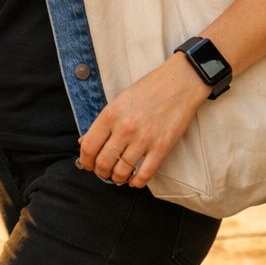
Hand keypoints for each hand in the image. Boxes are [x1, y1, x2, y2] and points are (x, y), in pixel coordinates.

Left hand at [77, 52, 208, 187]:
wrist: (180, 82)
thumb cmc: (150, 89)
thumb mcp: (120, 100)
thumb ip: (104, 122)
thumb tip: (85, 142)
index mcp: (111, 114)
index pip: (88, 147)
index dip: (85, 161)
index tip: (88, 164)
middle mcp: (125, 128)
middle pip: (103, 163)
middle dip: (100, 172)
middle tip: (104, 172)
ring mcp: (143, 139)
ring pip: (121, 172)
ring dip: (117, 178)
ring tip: (119, 176)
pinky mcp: (161, 147)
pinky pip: (145, 174)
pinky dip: (137, 182)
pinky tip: (135, 180)